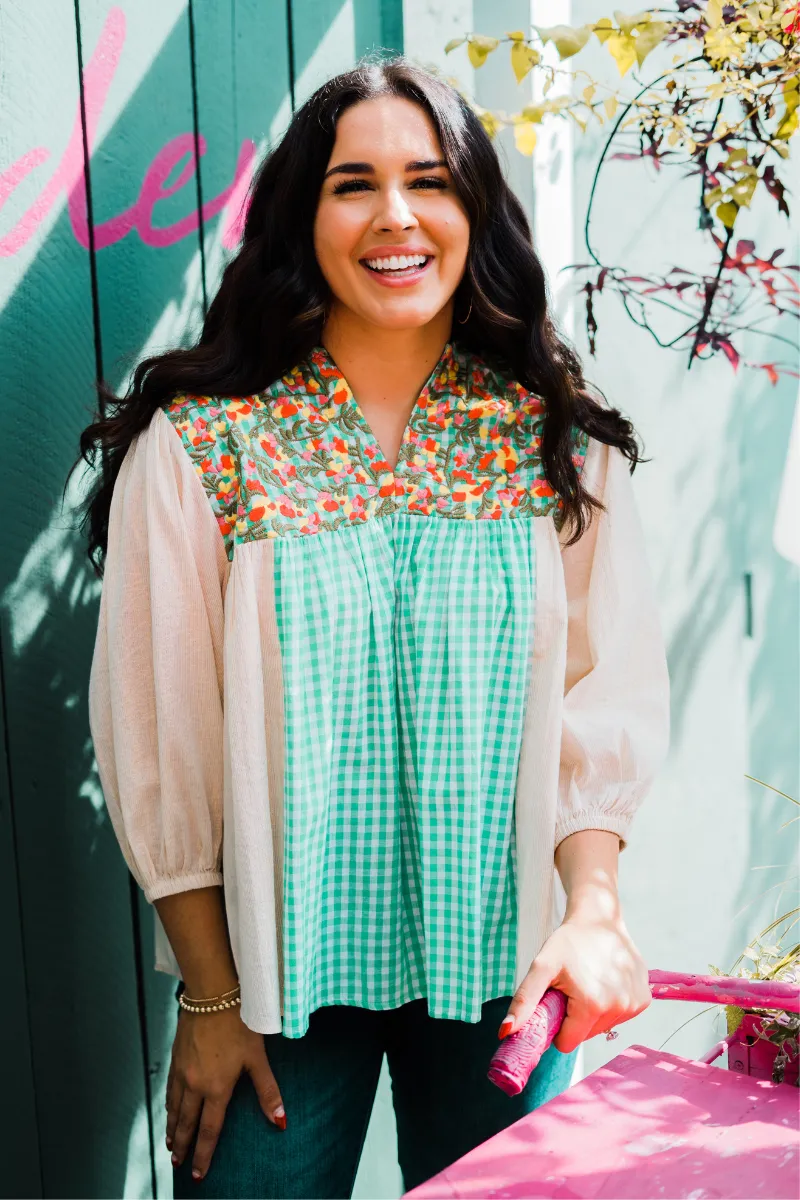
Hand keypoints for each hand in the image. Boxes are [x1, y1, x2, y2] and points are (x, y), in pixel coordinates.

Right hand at [166, 1006, 285, 1181]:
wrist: (211, 993)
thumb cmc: (239, 1021)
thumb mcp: (257, 1057)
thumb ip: (267, 1091)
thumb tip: (280, 1121)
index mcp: (216, 1088)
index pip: (209, 1130)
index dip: (204, 1154)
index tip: (198, 1173)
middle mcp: (195, 1084)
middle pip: (186, 1123)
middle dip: (182, 1146)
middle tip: (177, 1163)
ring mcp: (182, 1071)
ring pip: (174, 1107)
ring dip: (172, 1128)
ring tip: (170, 1144)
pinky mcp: (176, 1057)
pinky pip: (169, 1088)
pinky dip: (168, 1104)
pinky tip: (169, 1107)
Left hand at [499, 911, 650, 1053]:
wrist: (599, 917)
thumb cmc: (568, 942)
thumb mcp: (542, 967)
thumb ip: (524, 1001)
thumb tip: (506, 1032)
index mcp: (592, 1005)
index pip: (568, 1043)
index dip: (558, 1026)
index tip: (558, 1002)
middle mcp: (619, 1008)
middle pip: (586, 1035)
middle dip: (575, 1018)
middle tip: (573, 988)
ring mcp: (635, 1005)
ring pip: (603, 1027)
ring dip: (593, 1011)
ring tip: (590, 981)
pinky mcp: (644, 999)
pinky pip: (620, 1016)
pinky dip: (611, 1003)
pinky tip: (606, 979)